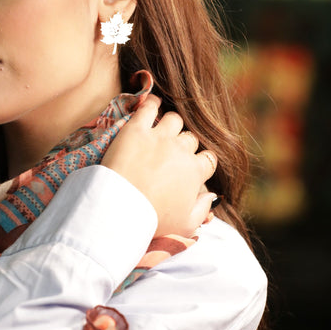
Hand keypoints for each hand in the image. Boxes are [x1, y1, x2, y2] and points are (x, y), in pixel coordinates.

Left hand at [102, 96, 217, 236]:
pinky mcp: (136, 130)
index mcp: (195, 172)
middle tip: (169, 153)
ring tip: (160, 131)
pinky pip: (149, 108)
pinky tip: (151, 104)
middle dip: (183, 145)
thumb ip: (202, 210)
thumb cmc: (151, 221)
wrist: (119, 210)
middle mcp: (181, 151)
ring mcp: (159, 138)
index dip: (200, 162)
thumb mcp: (185, 225)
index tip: (190, 166)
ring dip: (170, 125)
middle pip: (190, 139)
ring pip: (174, 120)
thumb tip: (211, 196)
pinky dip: (151, 104)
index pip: (208, 159)